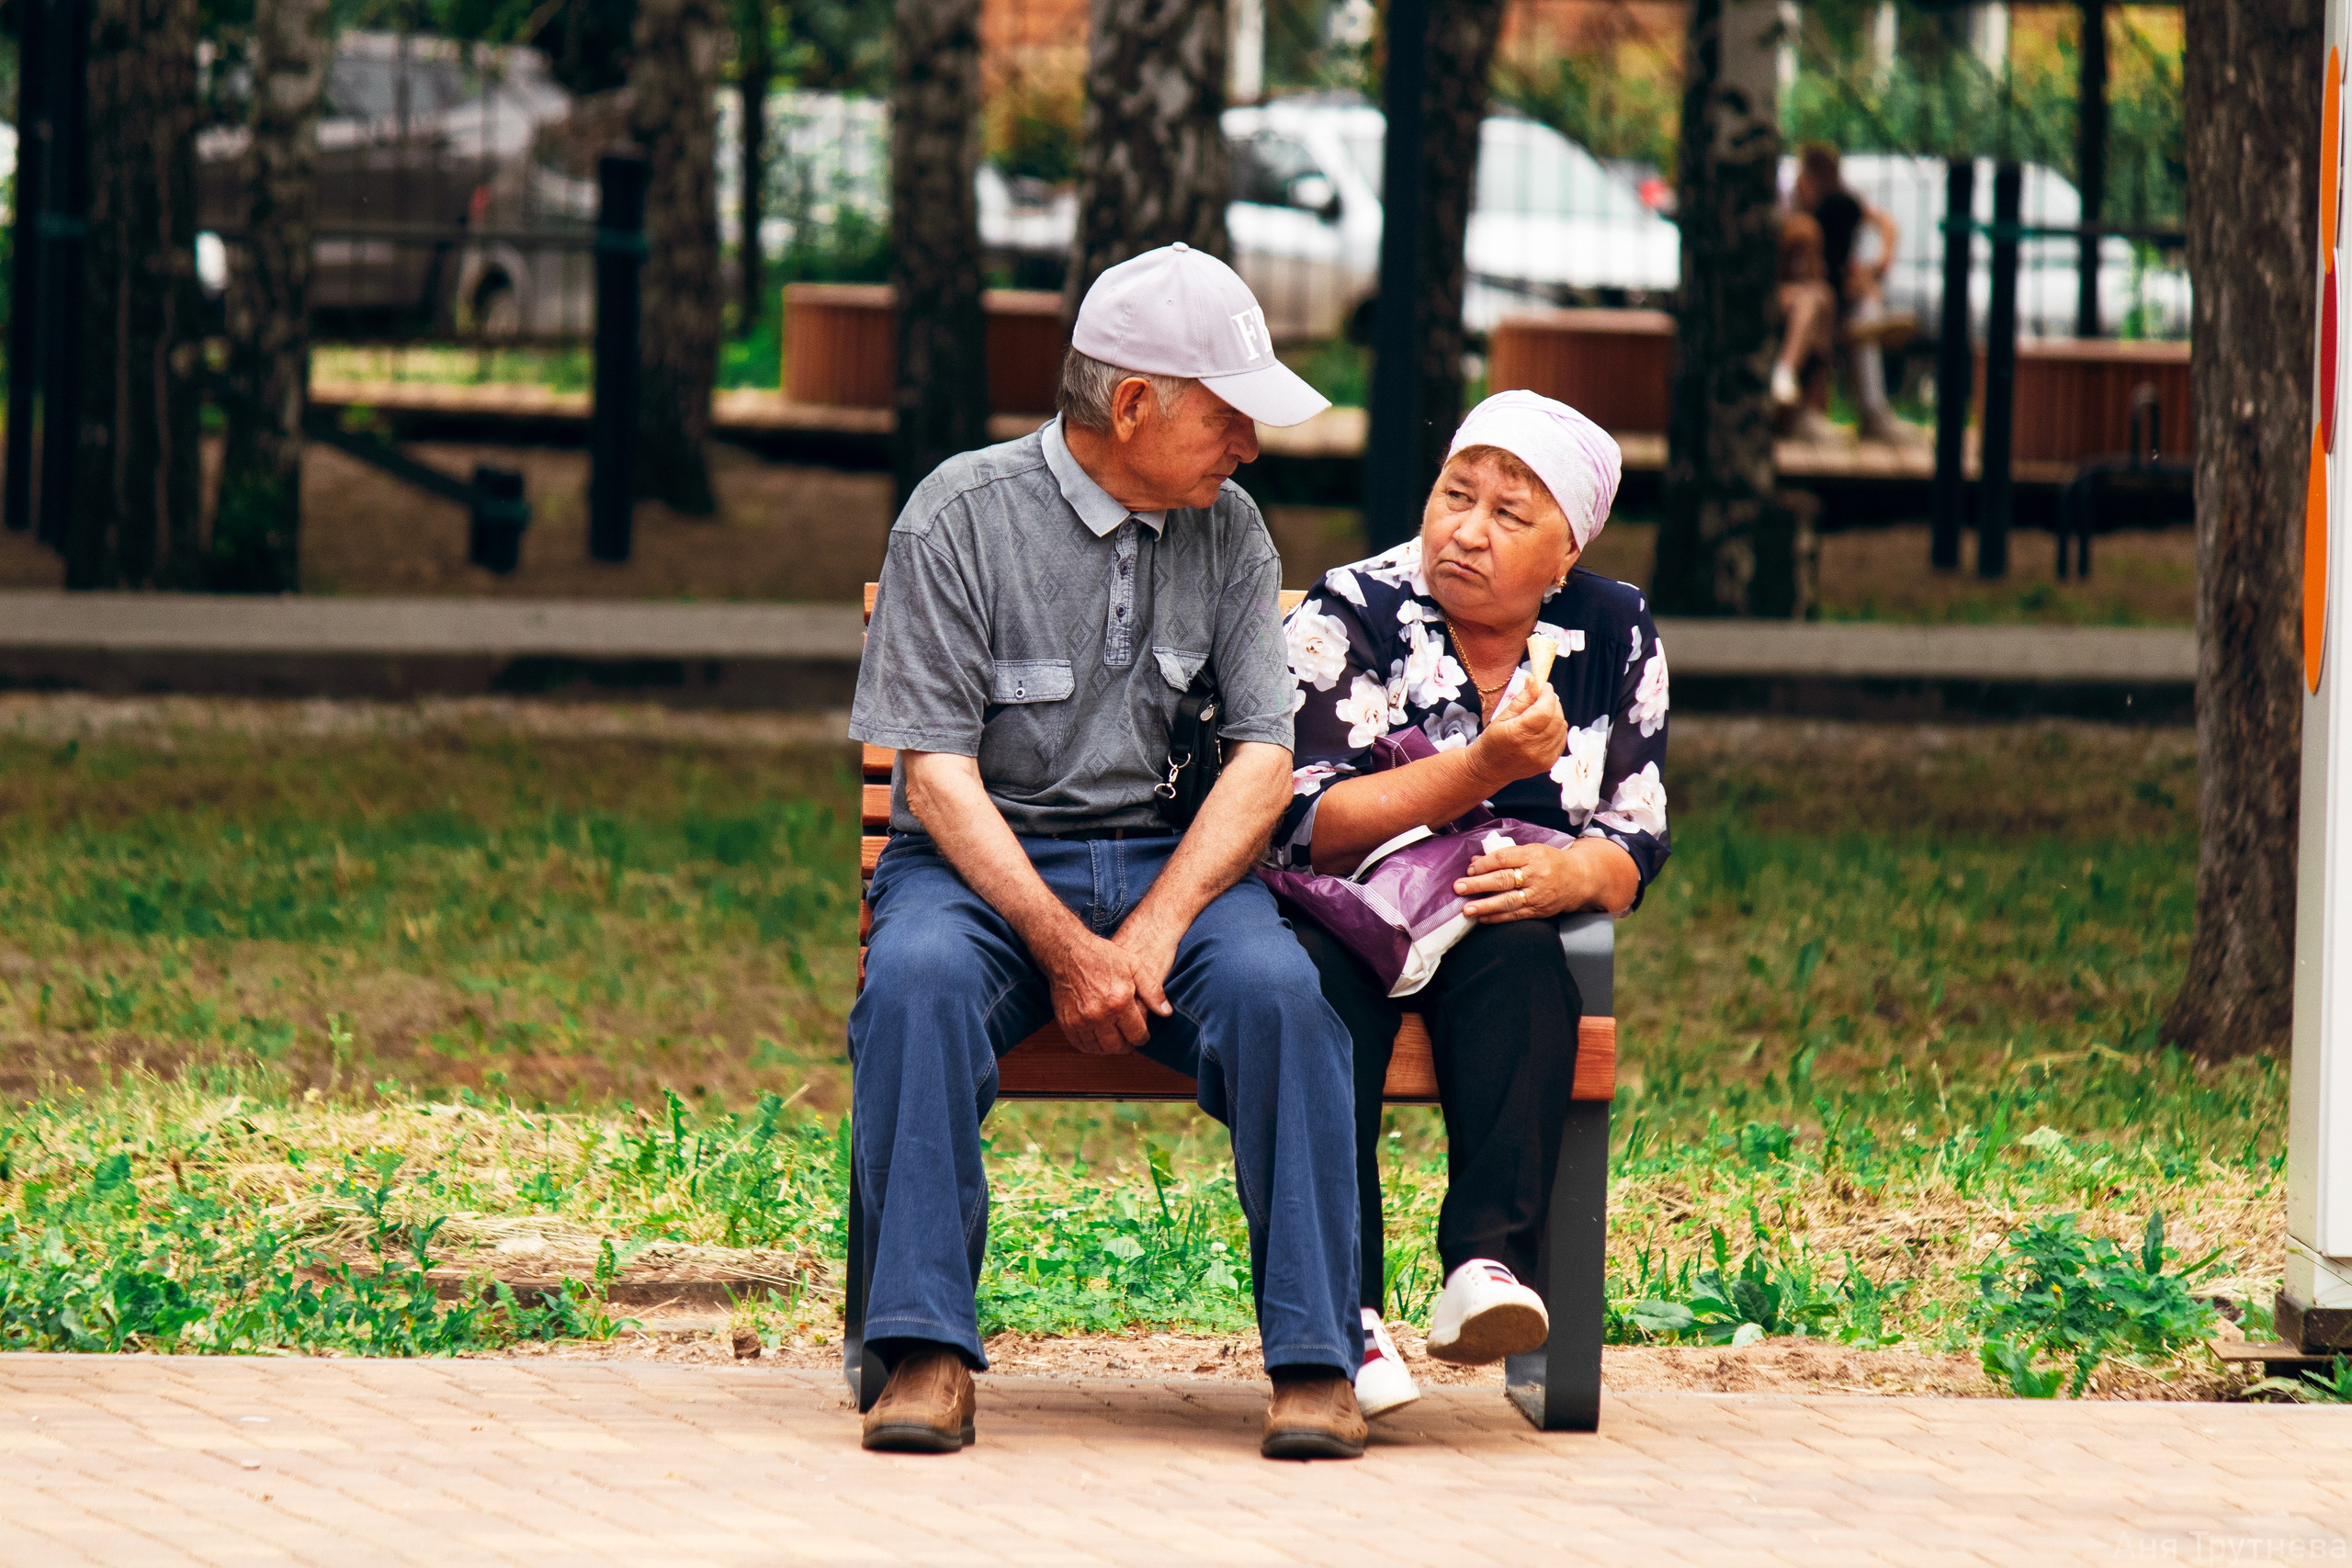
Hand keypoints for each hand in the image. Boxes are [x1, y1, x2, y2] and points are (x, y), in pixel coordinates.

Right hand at [1041, 928, 1171, 1054]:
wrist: (1068, 952)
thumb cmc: (1102, 956)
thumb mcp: (1134, 965)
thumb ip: (1152, 990)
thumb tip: (1166, 1012)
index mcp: (1120, 1002)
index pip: (1137, 1035)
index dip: (1142, 1038)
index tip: (1142, 1035)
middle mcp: (1100, 1015)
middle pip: (1118, 1046)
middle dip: (1126, 1045)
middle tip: (1128, 1039)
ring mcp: (1081, 1020)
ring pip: (1099, 1049)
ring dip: (1108, 1047)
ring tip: (1113, 1038)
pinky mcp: (1067, 1022)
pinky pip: (1081, 1044)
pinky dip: (1090, 1045)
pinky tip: (1097, 1036)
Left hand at [1455, 843, 1579, 922]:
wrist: (1580, 879)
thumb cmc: (1550, 862)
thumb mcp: (1530, 851)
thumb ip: (1504, 856)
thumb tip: (1475, 862)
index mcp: (1533, 855)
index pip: (1504, 859)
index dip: (1484, 864)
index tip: (1470, 869)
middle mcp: (1536, 875)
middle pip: (1503, 879)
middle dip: (1478, 884)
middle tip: (1459, 887)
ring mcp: (1538, 894)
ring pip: (1508, 901)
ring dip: (1485, 906)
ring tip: (1467, 909)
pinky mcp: (1539, 910)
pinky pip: (1515, 914)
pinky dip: (1497, 917)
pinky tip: (1482, 918)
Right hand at [1469, 678, 1567, 784]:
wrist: (1489, 769)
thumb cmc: (1492, 741)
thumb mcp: (1501, 717)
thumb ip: (1521, 699)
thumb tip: (1533, 680)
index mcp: (1518, 734)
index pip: (1544, 710)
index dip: (1548, 695)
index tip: (1544, 686)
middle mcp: (1533, 748)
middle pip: (1556, 718)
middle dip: (1553, 702)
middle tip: (1543, 696)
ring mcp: (1543, 758)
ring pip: (1561, 728)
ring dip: (1556, 715)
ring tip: (1543, 711)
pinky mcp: (1549, 763)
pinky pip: (1561, 739)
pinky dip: (1557, 729)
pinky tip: (1546, 726)